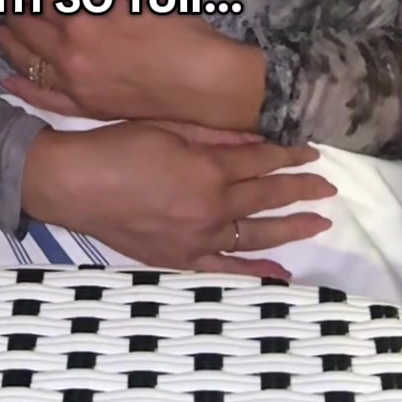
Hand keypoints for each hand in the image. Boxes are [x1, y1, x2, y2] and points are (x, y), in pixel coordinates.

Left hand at [0, 0, 266, 129]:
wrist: (203, 82)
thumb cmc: (179, 28)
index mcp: (82, 17)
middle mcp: (70, 52)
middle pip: (29, 27)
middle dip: (14, 8)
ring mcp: (75, 84)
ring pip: (28, 61)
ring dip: (9, 43)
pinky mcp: (85, 108)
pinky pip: (44, 98)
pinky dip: (22, 89)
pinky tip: (7, 81)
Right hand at [21, 124, 333, 277]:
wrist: (74, 183)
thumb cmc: (117, 145)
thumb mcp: (169, 128)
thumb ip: (216, 136)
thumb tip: (257, 138)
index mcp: (208, 169)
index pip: (261, 161)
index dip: (289, 155)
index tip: (312, 152)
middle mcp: (211, 208)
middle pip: (266, 198)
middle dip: (300, 190)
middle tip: (327, 187)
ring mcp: (197, 239)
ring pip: (255, 235)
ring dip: (290, 228)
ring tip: (320, 222)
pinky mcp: (180, 259)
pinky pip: (225, 271)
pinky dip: (255, 273)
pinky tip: (280, 273)